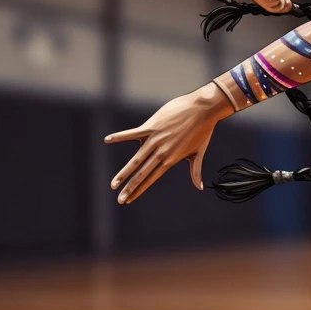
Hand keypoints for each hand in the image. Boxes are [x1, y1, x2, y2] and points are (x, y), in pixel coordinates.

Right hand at [106, 83, 232, 203]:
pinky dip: (120, 136)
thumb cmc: (203, 131)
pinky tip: (107, 140)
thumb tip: (200, 188)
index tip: (129, 200)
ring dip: (124, 173)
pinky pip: (133, 133)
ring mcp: (155, 139)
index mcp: (171, 160)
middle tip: (119, 200)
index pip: (151, 178)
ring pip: (136, 159)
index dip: (139, 190)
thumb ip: (195, 171)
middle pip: (142, 173)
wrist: (204, 109)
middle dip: (129, 187)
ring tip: (113, 184)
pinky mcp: (152, 126)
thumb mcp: (198, 153)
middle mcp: (161, 152)